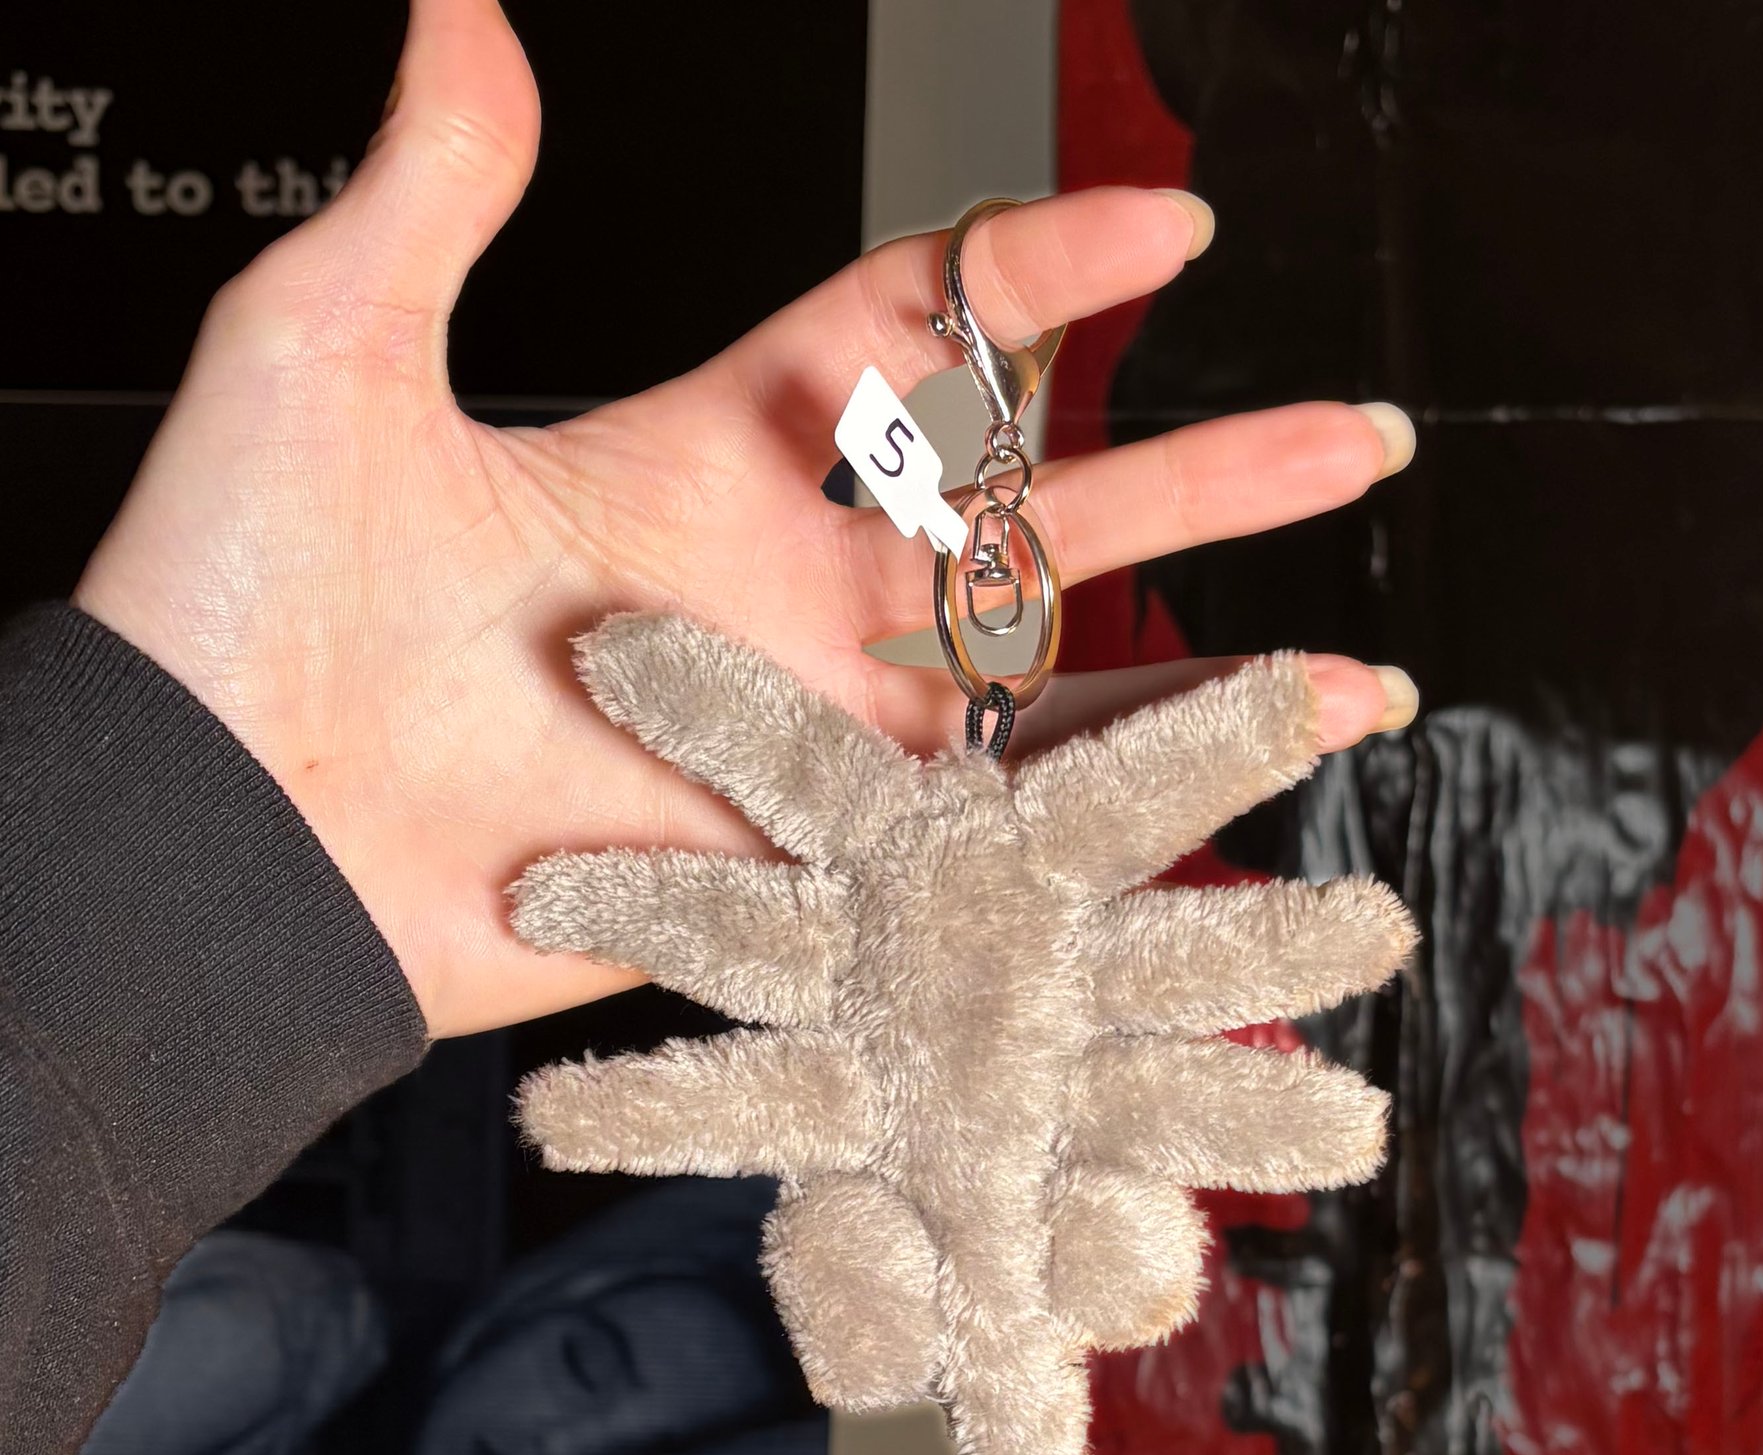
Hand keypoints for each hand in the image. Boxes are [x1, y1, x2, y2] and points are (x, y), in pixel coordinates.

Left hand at [75, 0, 1416, 1038]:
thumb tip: (468, 9)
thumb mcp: (326, 350)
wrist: (219, 838)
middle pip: (1031, 527)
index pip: (909, 345)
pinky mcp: (788, 874)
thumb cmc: (240, 596)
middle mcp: (770, 609)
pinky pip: (968, 854)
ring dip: (1201, 682)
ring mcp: (793, 751)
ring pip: (1037, 704)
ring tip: (1357, 669)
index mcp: (691, 462)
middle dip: (1202, 475)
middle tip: (1353, 437)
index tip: (1168, 227)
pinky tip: (1219, 829)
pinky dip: (1098, 841)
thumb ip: (435, 193)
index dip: (1037, 279)